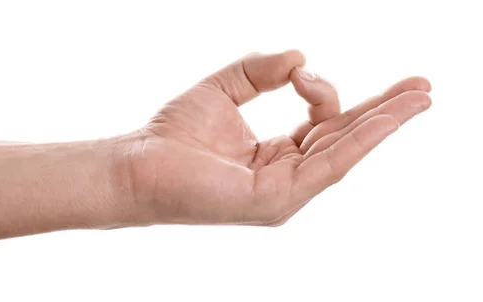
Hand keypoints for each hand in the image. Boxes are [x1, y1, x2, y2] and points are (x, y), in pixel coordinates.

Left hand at [126, 50, 430, 225]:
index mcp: (273, 155)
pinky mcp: (277, 200)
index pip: (321, 125)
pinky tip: (386, 118)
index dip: (325, 93)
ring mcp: (283, 193)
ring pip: (344, 154)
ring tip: (421, 97)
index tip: (302, 72)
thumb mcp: (223, 87)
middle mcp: (284, 176)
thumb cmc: (173, 133)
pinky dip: (359, 140)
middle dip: (384, 113)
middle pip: (343, 141)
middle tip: (423, 88)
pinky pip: (328, 166)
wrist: (137, 164)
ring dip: (384, 124)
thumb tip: (300, 57)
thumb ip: (261, 69)